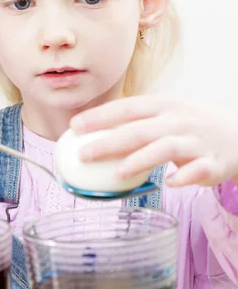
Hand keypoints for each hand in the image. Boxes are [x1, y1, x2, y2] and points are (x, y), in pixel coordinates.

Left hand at [70, 96, 237, 187]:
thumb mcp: (166, 114)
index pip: (127, 108)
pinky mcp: (213, 162)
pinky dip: (185, 176)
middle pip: (140, 129)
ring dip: (141, 159)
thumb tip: (91, 134)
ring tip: (118, 173)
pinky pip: (199, 170)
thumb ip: (135, 123)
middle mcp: (179, 120)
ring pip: (167, 148)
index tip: (74, 126)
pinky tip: (169, 183)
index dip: (100, 116)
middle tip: (83, 154)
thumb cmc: (192, 126)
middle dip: (110, 141)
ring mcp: (197, 141)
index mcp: (163, 105)